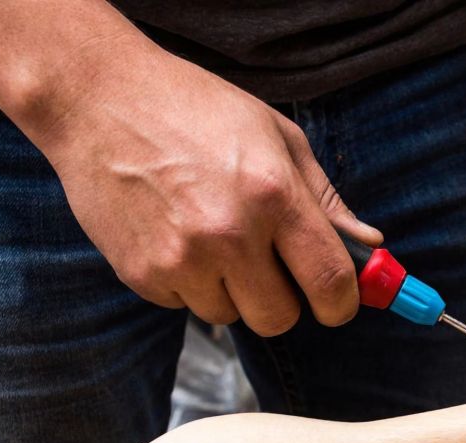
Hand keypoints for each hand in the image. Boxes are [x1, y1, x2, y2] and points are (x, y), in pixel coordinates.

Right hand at [27, 48, 379, 335]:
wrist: (97, 99)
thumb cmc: (196, 109)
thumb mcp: (276, 136)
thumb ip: (326, 200)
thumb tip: (368, 246)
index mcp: (274, 195)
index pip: (330, 284)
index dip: (342, 303)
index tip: (338, 301)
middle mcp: (229, 234)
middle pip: (280, 319)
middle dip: (283, 300)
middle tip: (269, 265)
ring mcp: (180, 259)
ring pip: (230, 316)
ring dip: (230, 290)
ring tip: (211, 235)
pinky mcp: (140, 274)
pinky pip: (184, 305)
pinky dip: (187, 283)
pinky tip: (175, 234)